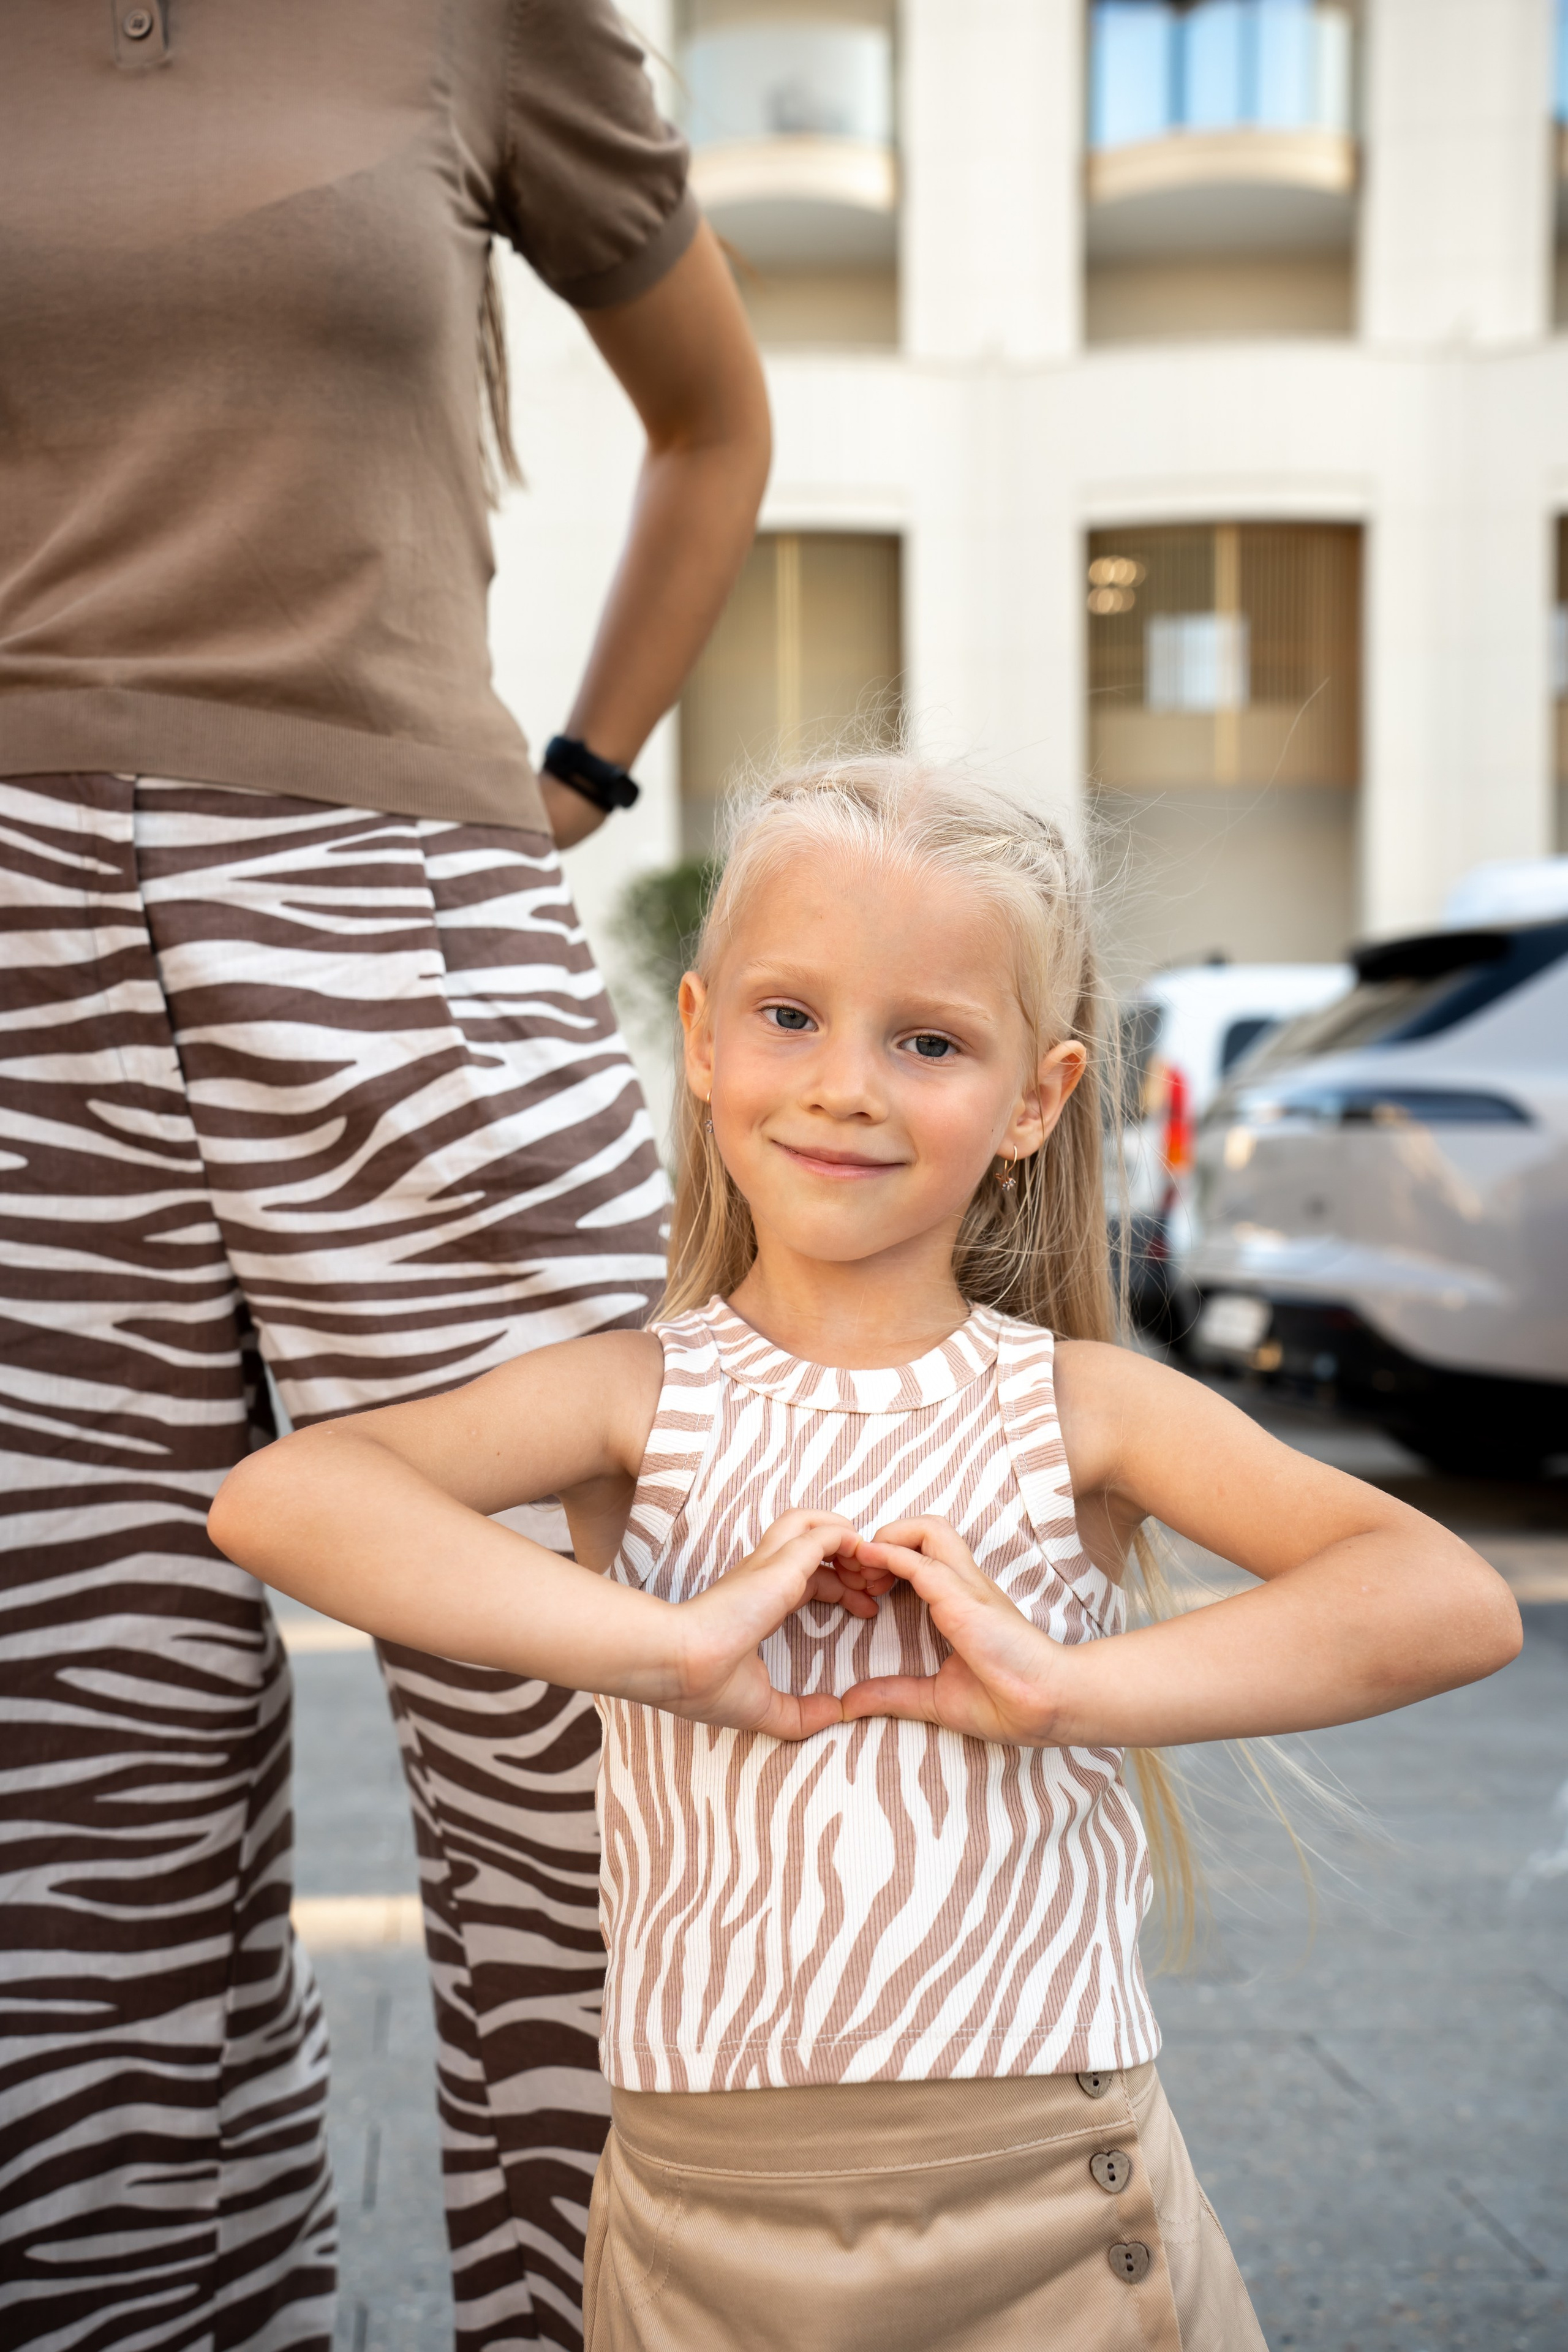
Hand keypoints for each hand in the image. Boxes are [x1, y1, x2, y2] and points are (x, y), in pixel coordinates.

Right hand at [650, 1510, 868, 1740]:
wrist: (681, 1667)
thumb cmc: (706, 1685)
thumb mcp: (762, 1706)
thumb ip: (802, 1714)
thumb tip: (838, 1712)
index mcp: (758, 1604)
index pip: (808, 1580)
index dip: (842, 1590)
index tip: (866, 1613)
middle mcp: (762, 1578)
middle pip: (813, 1547)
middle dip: (851, 1561)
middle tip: (877, 1589)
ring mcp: (768, 1565)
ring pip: (809, 1522)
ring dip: (844, 1534)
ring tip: (872, 1562)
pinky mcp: (778, 1563)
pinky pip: (819, 1533)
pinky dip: (845, 1536)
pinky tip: (863, 1553)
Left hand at [840, 1518, 1071, 1745]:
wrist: (1047, 1707)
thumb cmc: (1006, 1701)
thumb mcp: (936, 1697)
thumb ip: (893, 1694)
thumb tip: (850, 1703)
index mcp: (961, 1601)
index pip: (923, 1553)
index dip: (887, 1558)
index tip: (861, 1588)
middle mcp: (965, 1585)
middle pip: (926, 1528)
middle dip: (885, 1537)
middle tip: (859, 1574)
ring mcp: (967, 1587)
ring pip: (929, 1529)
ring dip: (889, 1537)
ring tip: (866, 1569)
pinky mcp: (964, 1599)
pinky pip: (923, 1561)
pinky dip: (891, 1554)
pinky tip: (869, 1561)